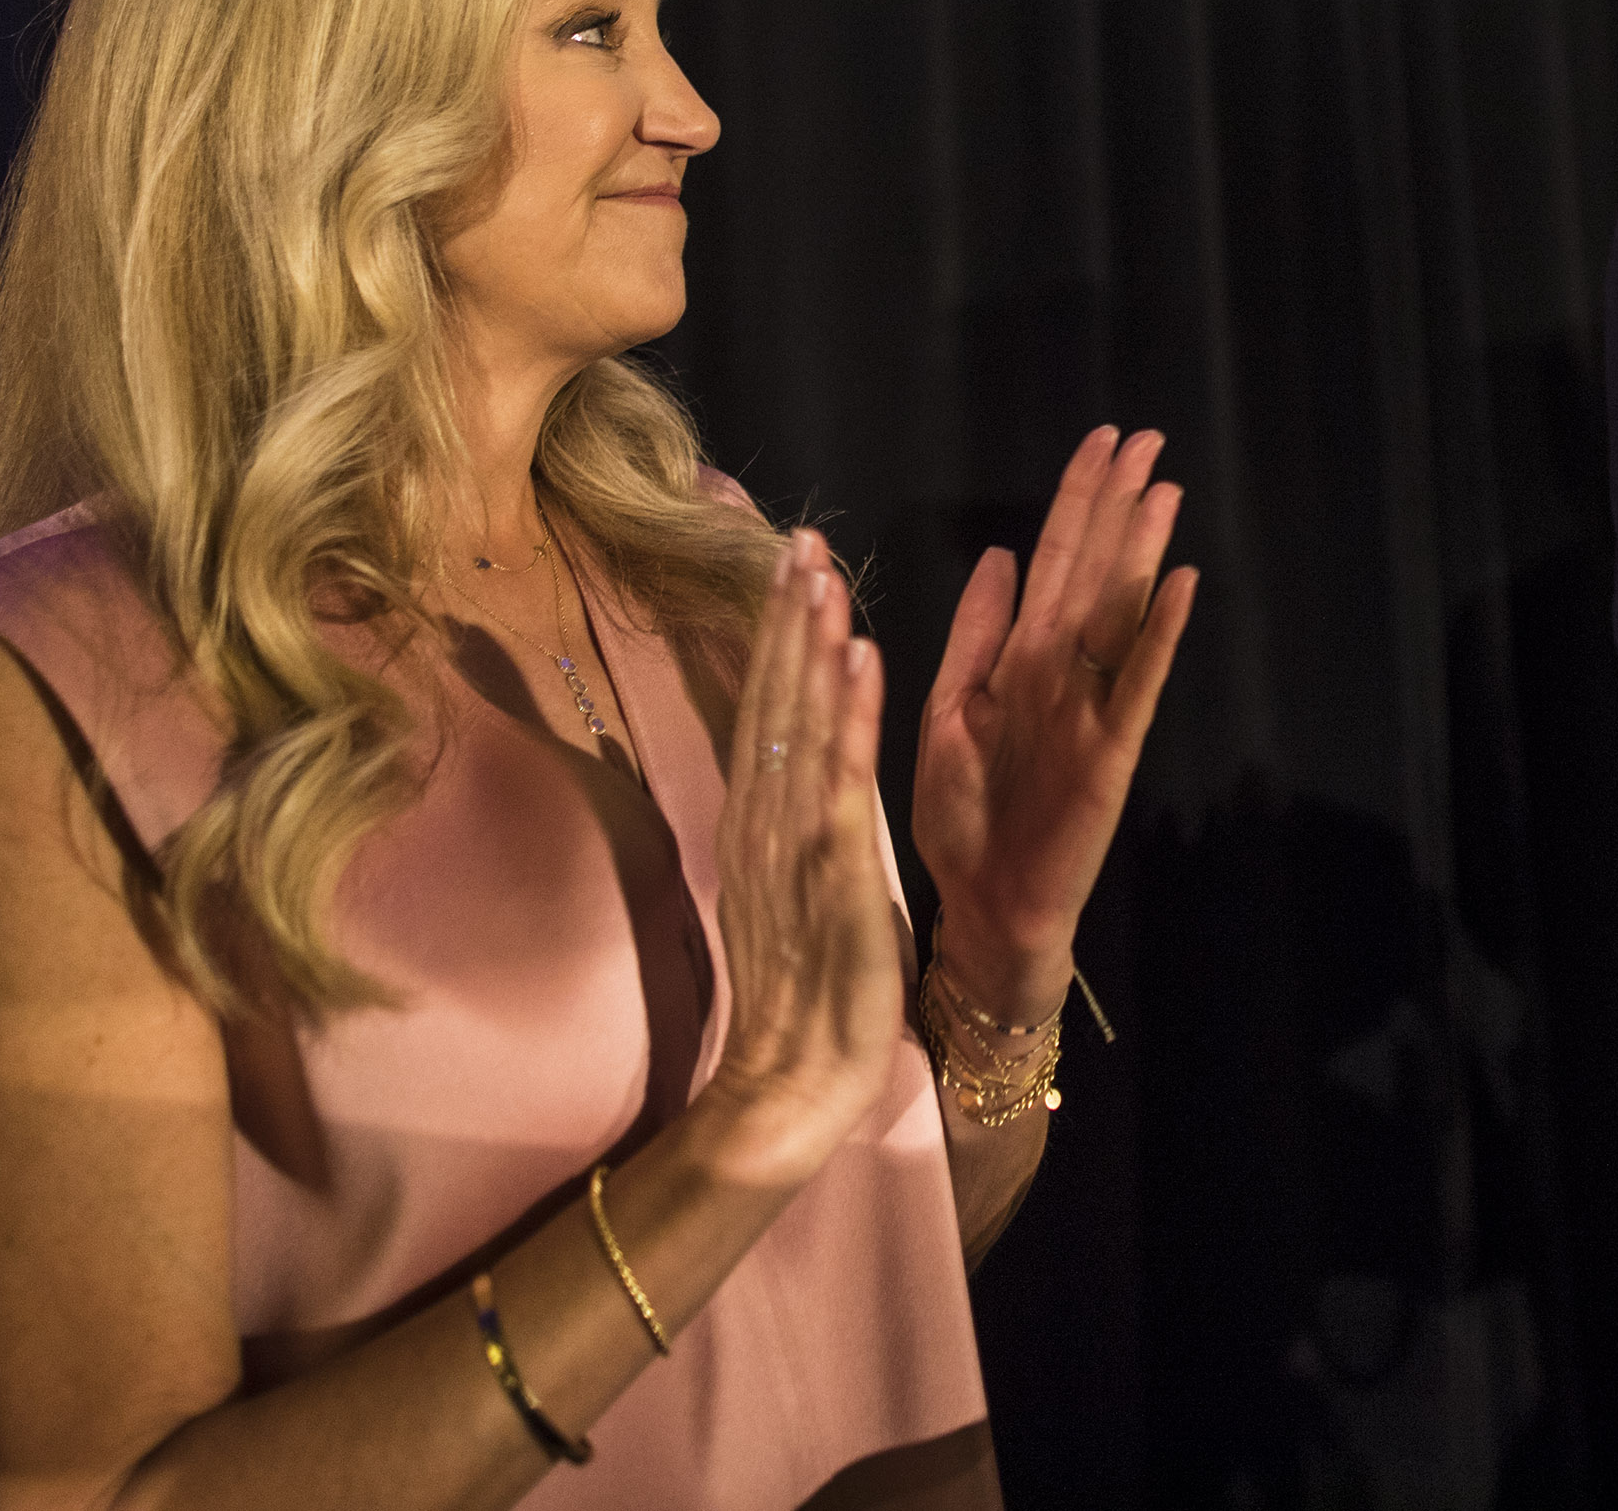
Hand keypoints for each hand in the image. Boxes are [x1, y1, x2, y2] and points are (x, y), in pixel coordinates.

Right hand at [692, 533, 905, 1188]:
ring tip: (823, 569)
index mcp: (759, 824)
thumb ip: (791, 825)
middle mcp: (763, 818)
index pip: (765, 709)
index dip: (777, 637)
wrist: (793, 1079)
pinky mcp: (829, 867)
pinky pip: (837, 774)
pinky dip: (846, 710)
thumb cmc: (807, 990)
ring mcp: (791, 840)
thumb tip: (795, 770)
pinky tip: (858, 655)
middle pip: (771, 697)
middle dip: (786, 616)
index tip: (791, 569)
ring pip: (798, 720)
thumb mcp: (794, 888)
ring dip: (811, 640)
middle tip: (801, 539)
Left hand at [911, 427, 1198, 1021]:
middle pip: (1094, 571)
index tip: (1101, 440)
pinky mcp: (1108, 754)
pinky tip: (1179, 585)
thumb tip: (1000, 555)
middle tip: (1147, 438)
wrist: (982, 909)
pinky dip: (1158, 634)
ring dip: (1141, 550)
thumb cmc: (966, 817)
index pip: (1055, 560)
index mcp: (1020, 660)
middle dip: (1117, 505)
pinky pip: (1136, 684)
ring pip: (1117, 613)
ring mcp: (1089, 709)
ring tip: (1164, 490)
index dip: (1077, 500)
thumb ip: (976, 634)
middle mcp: (1061, 673)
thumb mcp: (952, 708)